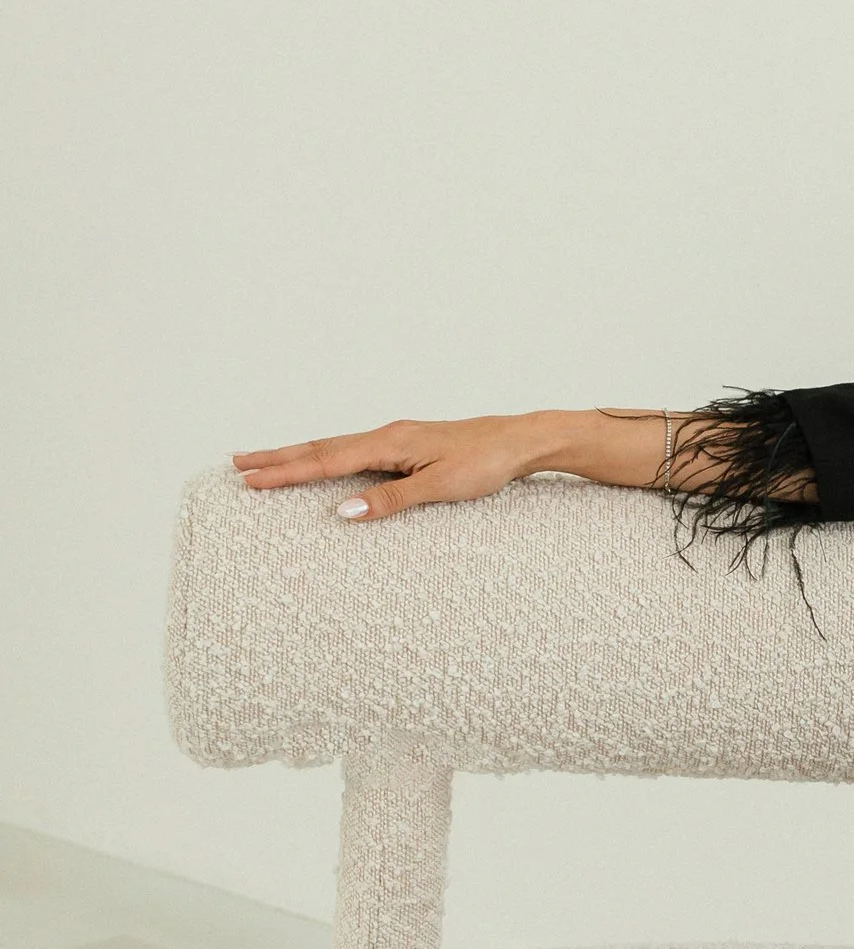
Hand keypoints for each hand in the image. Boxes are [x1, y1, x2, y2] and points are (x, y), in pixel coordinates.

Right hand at [231, 412, 657, 519]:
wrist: (522, 441)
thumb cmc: (487, 463)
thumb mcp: (440, 488)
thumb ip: (390, 501)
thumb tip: (342, 513)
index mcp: (389, 442)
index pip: (325, 460)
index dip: (285, 473)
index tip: (248, 480)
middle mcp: (387, 435)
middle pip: (320, 447)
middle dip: (277, 458)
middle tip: (236, 464)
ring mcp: (396, 439)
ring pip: (335, 447)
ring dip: (298, 455)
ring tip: (266, 462)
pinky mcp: (407, 446)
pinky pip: (354, 451)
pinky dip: (327, 457)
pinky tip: (322, 464)